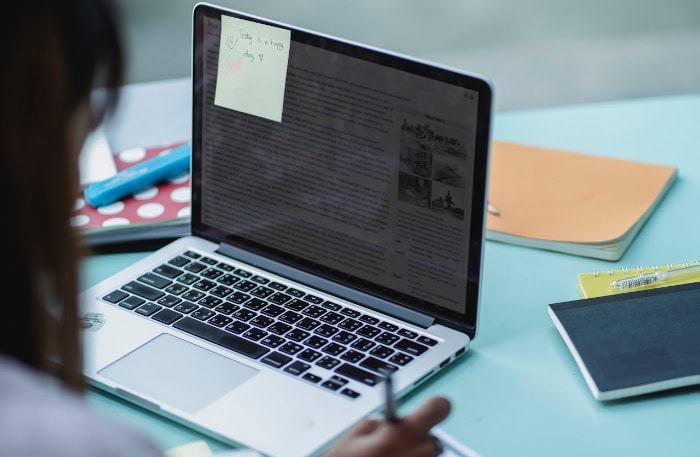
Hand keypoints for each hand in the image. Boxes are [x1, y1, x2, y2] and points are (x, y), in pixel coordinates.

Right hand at [321, 396, 450, 456]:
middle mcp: (421, 451)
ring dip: (413, 456)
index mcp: (405, 432)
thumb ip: (379, 423)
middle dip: (415, 440)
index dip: (432, 407)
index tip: (425, 411)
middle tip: (391, 448)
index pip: (439, 406)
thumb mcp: (356, 436)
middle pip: (431, 437)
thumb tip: (389, 424)